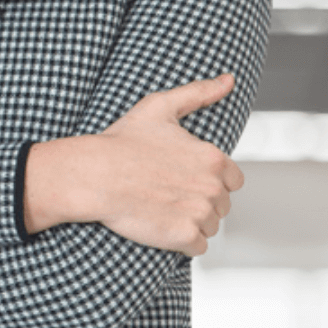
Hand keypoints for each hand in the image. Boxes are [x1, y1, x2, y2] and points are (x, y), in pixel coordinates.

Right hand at [94, 73, 243, 254]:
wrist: (94, 175)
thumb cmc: (122, 142)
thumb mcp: (160, 107)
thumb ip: (199, 92)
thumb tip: (228, 80)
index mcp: (213, 158)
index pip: (233, 180)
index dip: (210, 180)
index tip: (185, 179)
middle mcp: (212, 187)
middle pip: (221, 205)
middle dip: (200, 202)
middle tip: (168, 193)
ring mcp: (200, 214)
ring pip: (210, 227)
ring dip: (191, 222)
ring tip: (162, 209)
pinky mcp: (184, 237)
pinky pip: (197, 247)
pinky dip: (182, 243)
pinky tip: (162, 226)